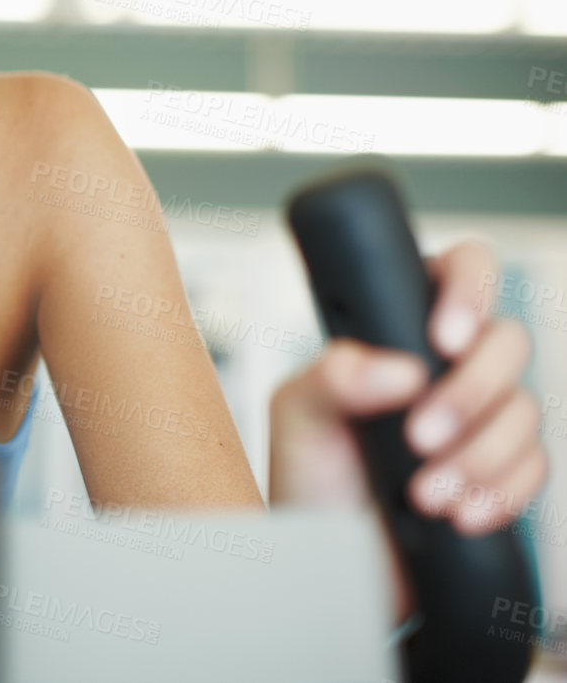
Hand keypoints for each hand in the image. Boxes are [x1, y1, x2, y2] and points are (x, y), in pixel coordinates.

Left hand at [268, 239, 548, 620]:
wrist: (332, 564)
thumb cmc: (310, 478)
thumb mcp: (298, 419)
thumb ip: (331, 378)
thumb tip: (397, 369)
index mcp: (398, 330)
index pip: (457, 271)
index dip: (468, 289)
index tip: (444, 339)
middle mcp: (447, 365)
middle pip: (508, 341)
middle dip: (469, 395)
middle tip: (419, 436)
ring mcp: (483, 416)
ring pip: (525, 409)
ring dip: (477, 456)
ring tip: (424, 494)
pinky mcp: (505, 469)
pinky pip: (535, 467)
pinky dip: (500, 493)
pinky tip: (458, 512)